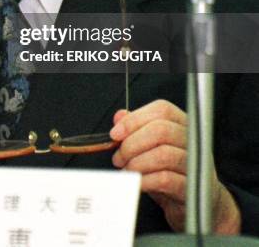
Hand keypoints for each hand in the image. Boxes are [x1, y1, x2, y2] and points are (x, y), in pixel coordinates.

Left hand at [110, 100, 240, 233]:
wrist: (199, 203)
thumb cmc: (173, 170)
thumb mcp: (153, 145)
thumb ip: (137, 128)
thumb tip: (120, 116)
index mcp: (183, 123)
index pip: (161, 110)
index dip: (134, 119)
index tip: (115, 133)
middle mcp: (192, 140)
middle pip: (160, 130)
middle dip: (132, 144)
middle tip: (119, 157)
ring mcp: (195, 164)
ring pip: (163, 154)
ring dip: (136, 163)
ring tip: (126, 170)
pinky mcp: (192, 188)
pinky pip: (165, 179)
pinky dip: (145, 180)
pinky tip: (137, 183)